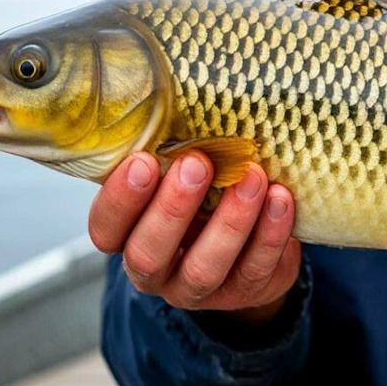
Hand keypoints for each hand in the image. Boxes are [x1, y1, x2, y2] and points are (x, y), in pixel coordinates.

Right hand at [88, 152, 300, 322]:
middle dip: (172, 209)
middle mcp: (156, 270)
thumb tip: (187, 94)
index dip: (120, 199)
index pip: (106, 228)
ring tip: (252, 177)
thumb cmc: (205, 193)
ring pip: (205, 269)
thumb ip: (173, 153)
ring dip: (230, 221)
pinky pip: (255, 269)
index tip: (144, 160)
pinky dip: (270, 233)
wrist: (250, 243)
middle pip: (148, 255)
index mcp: (129, 236)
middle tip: (197, 164)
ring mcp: (199, 288)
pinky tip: (280, 198)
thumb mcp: (179, 174)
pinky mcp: (244, 292)